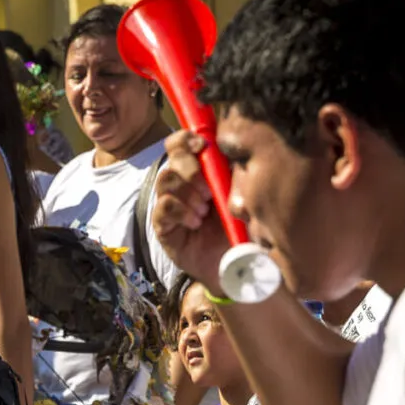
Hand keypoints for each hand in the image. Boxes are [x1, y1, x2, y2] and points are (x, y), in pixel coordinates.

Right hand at [153, 130, 228, 292]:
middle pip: (171, 156)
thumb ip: (234, 171)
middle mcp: (182, 183)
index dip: (186, 139)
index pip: (181, 143)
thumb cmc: (241, 229)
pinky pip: (163, 206)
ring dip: (188, 191)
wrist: (236, 265)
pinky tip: (195, 222)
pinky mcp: (163, 225)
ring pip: (166, 179)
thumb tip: (231, 146)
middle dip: (190, 167)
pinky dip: (180, 211)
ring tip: (204, 210)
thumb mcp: (242, 195)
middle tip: (209, 189)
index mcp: (200, 171)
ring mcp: (170, 203)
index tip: (202, 146)